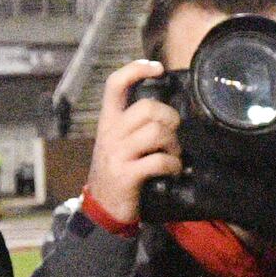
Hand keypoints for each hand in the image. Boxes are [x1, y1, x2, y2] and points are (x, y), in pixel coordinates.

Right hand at [84, 58, 181, 229]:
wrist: (102, 208)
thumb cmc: (117, 170)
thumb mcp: (117, 143)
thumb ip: (134, 125)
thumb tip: (168, 111)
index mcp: (108, 121)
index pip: (115, 84)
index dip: (136, 70)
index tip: (157, 68)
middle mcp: (110, 133)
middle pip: (147, 108)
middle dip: (169, 119)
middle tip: (173, 135)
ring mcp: (117, 154)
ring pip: (157, 133)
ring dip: (174, 145)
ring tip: (173, 155)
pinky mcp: (126, 175)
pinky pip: (159, 161)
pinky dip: (174, 166)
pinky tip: (173, 171)